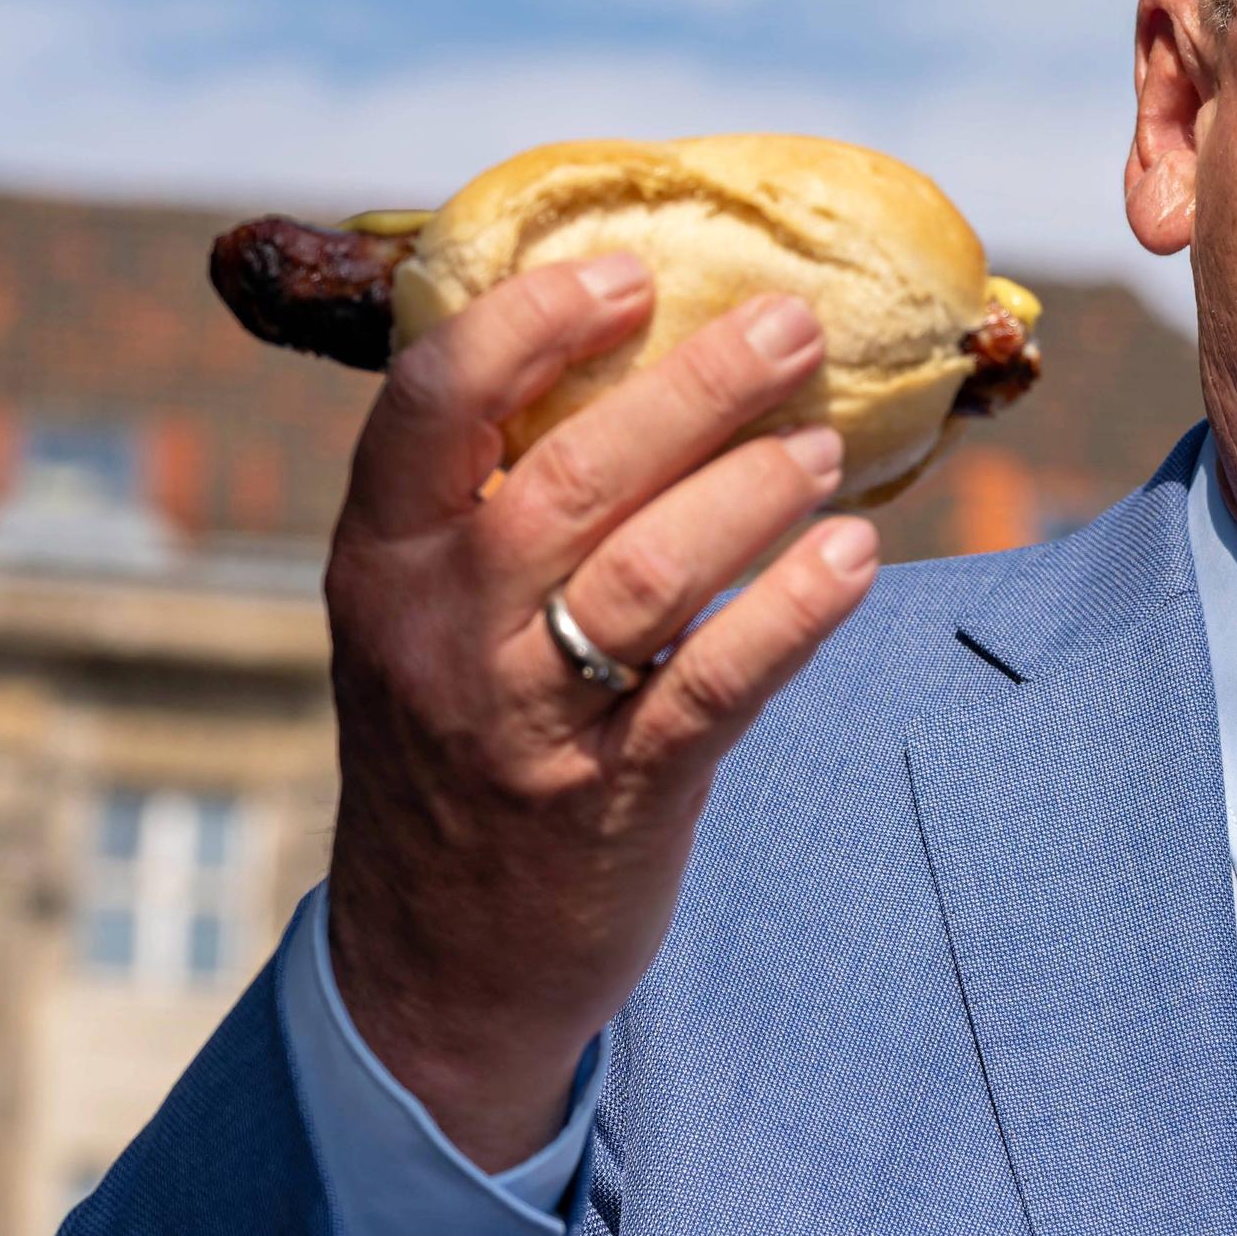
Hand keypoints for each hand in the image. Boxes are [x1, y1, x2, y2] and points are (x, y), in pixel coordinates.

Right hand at [318, 253, 878, 1166]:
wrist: (440, 961)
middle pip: (573, 472)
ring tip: (829, 444)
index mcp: (382, 562)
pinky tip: (854, 559)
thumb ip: (489, 508)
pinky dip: (793, 612)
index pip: (430, 405)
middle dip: (696, 386)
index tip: (628, 273)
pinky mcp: (614, 796)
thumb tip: (628, 356)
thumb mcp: (424, 621)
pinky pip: (716, 685)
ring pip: (652, 572)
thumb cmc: (456, 749)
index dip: (530, 322)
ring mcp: (525, 717)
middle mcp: (442, 631)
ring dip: (757, 491)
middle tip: (790, 325)